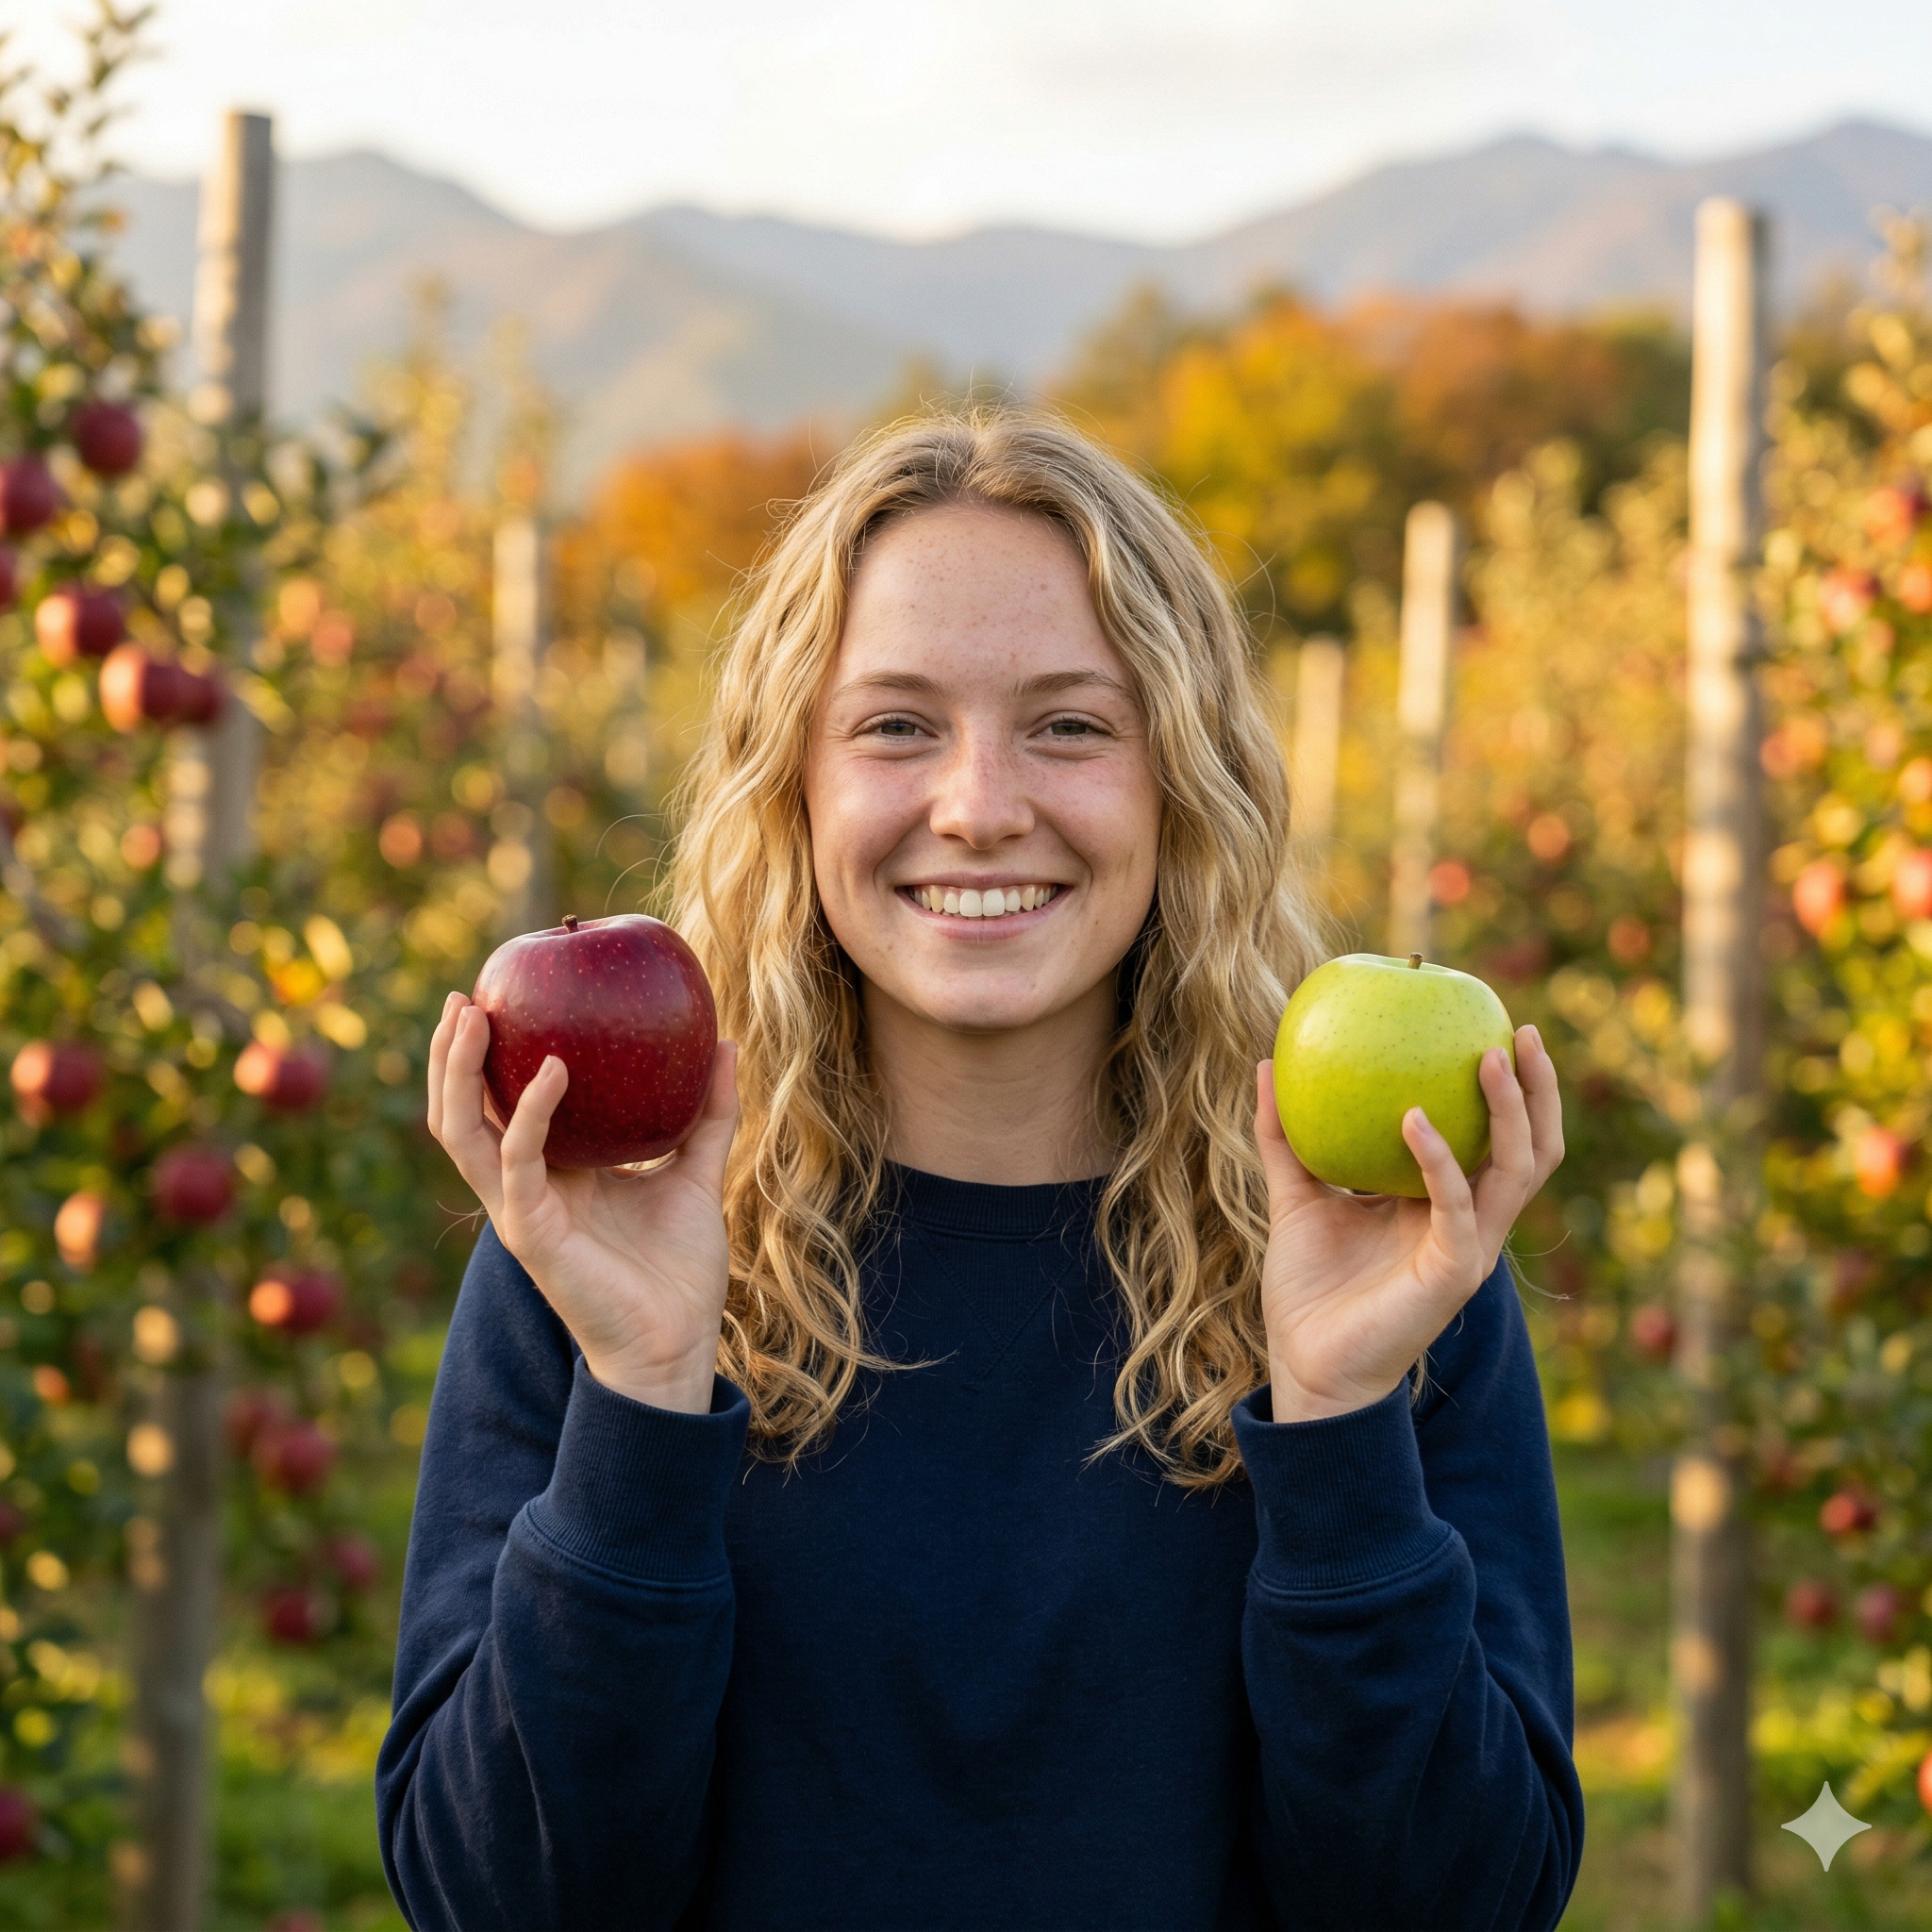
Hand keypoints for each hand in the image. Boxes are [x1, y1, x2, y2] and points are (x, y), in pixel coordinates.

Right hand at [426, 990, 739, 1414]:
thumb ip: (709, 1114)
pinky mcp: (532, 1233)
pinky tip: (551, 1070)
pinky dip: (528, 1113)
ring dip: (457, 1073)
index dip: (487, 1057)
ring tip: (467, 1017)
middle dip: (450, 1055)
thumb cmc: (680, 1269)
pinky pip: (518, 1162)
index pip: (499, 1106)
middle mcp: (526, 1188)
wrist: (679, 1342)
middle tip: (463, 997)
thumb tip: (725, 1043)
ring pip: (462, 1133)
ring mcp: (521, 1210)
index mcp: (554, 1173)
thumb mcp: (698, 1174)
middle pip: (462, 1113)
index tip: (496, 996)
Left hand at [1254, 1025, 1563, 1423]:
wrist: (1306, 1363)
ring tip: (1489, 1057)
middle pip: (1532, 1148)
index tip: (1489, 1024)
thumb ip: (1285, 1137)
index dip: (1508, 1088)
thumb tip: (1267, 1066)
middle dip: (1539, 1090)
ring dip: (1512, 1111)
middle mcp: (1469, 1222)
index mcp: (1443, 1203)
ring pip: (1518, 1170)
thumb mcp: (1295, 1196)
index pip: (1496, 1137)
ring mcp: (1469, 1247)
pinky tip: (1411, 1119)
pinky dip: (1441, 1160)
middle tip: (1517, 1031)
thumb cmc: (1309, 1289)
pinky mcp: (1452, 1273)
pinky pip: (1457, 1206)